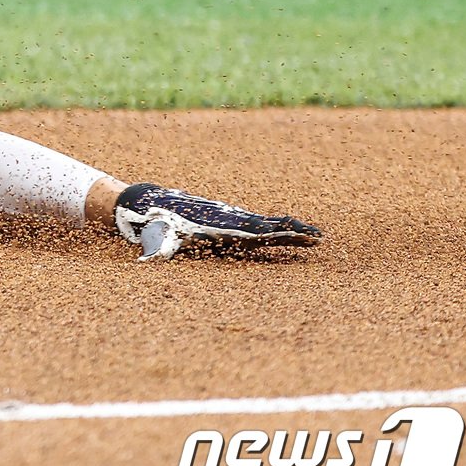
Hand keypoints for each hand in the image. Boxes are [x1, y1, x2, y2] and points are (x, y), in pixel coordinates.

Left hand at [114, 183, 322, 261]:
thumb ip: (157, 252)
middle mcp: (229, 220)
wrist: (148, 203)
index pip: (257, 232)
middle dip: (295, 232)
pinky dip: (276, 227)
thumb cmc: (155, 227)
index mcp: (220, 227)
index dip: (280, 234)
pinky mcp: (226, 218)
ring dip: (290, 229)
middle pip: (269, 226)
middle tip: (321, 238)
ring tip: (315, 236)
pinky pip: (257, 223)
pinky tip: (288, 232)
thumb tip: (144, 262)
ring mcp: (229, 218)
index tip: (301, 236)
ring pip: (267, 223)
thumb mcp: (158, 242)